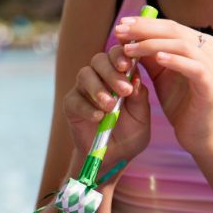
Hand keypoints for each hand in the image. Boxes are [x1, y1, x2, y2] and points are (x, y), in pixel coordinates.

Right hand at [63, 45, 150, 166]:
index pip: (118, 54)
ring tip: (110, 107)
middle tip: (124, 90)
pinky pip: (75, 99)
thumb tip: (136, 77)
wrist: (113, 157)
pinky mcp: (71, 105)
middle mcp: (100, 77)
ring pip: (85, 75)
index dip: (121, 54)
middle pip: (99, 60)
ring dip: (98, 89)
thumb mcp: (142, 117)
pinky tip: (98, 117)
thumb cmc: (130, 134)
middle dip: (111, 72)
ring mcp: (83, 90)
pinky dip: (87, 107)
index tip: (128, 66)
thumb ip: (140, 98)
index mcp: (120, 75)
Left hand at [115, 16, 212, 155]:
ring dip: (152, 44)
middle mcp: (209, 50)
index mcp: (199, 44)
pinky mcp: (212, 83)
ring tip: (129, 49)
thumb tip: (127, 37)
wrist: (199, 132)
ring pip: (182, 45)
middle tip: (119, 31)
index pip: (169, 26)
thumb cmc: (180, 102)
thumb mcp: (160, 74)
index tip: (120, 24)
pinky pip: (194, 67)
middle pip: (174, 30)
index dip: (144, 23)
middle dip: (144, 29)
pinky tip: (156, 58)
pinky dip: (175, 60)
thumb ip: (149, 56)